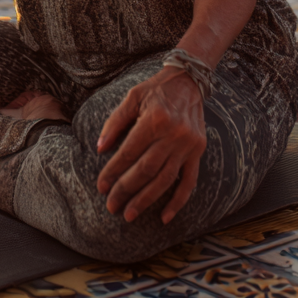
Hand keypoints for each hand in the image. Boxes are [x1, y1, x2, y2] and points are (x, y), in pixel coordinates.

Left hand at [95, 67, 205, 224]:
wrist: (188, 81)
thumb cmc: (155, 90)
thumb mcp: (132, 97)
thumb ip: (115, 122)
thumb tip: (99, 148)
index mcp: (154, 119)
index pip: (129, 152)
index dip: (113, 171)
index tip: (101, 186)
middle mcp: (173, 134)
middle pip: (146, 170)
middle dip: (126, 190)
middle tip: (111, 206)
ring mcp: (188, 145)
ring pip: (165, 180)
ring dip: (147, 200)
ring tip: (130, 214)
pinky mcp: (198, 151)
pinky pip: (189, 181)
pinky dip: (178, 201)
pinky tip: (164, 216)